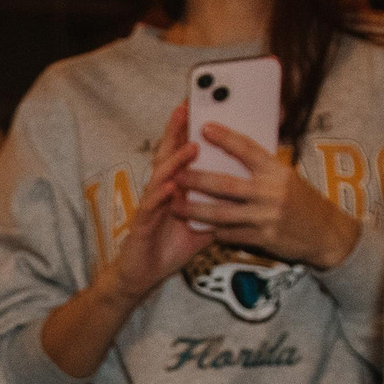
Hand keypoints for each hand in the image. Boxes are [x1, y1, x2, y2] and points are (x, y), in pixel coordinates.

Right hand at [105, 102, 217, 300]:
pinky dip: (160, 196)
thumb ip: (215, 209)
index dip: (187, 132)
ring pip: (160, 177)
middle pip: (167, 156)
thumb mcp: (199, 226)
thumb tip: (241, 200)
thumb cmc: (169, 248)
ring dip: (174, 161)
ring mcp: (150, 206)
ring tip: (190, 147)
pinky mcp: (142, 224)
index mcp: (174, 189)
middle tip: (186, 109)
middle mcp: (160, 192)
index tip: (198, 109)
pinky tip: (170, 187)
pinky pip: (152, 207)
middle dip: (176, 132)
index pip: (180, 155)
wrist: (143, 275)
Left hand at [184, 122, 361, 269]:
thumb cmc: (302, 201)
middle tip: (175, 174)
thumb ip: (261, 168)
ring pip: (221, 213)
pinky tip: (199, 226)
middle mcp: (271, 192)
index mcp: (277, 171)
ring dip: (195, 210)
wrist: (326, 234)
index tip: (205, 127)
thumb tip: (233, 151)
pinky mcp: (263, 238)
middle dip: (196, 179)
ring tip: (175, 206)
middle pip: (224, 184)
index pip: (248, 149)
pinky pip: (230, 234)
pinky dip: (213, 230)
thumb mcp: (286, 177)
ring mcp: (266, 217)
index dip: (225, 137)